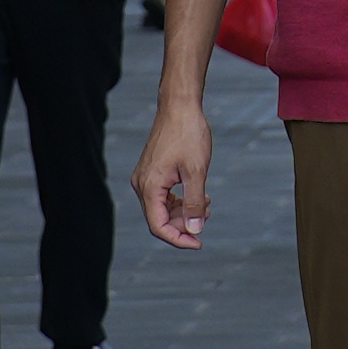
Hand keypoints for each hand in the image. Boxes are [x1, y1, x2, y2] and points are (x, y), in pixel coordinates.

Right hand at [135, 86, 212, 251]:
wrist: (180, 105)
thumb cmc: (188, 134)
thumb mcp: (197, 171)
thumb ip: (194, 204)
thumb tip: (195, 230)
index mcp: (149, 186)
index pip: (158, 226)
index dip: (178, 239)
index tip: (199, 243)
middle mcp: (142, 184)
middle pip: (159, 219)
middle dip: (183, 224)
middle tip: (206, 218)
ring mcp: (145, 177)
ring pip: (161, 208)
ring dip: (183, 212)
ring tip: (206, 205)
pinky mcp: (151, 171)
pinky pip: (162, 195)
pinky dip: (179, 200)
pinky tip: (198, 196)